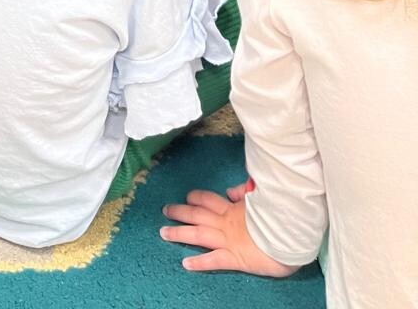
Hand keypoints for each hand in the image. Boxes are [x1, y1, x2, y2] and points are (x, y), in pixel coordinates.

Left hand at [160, 188, 295, 277]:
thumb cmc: (280, 216)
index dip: (196, 197)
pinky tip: (185, 263)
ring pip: (198, 234)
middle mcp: (226, 223)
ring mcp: (229, 240)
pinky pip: (214, 260)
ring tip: (164, 233)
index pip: (209, 200)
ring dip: (179, 233)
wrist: (291, 234)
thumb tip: (231, 191)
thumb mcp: (261, 198)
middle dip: (180, 212)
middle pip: (197, 214)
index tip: (187, 196)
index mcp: (233, 208)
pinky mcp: (235, 258)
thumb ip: (245, 192)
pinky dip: (199, 262)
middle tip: (165, 210)